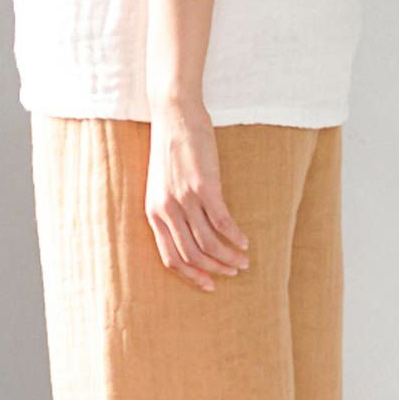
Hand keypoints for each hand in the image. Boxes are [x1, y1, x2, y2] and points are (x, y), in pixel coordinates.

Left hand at [143, 101, 251, 291]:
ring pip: (209, 242)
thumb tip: (191, 234)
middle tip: (232, 273)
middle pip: (192, 254)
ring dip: (228, 257)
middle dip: (215, 269)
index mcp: (154, 213)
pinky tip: (245, 241)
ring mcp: (185, 198)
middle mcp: (167, 210)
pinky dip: (235, 236)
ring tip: (243, 261)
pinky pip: (223, 222)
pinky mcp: (204, 186)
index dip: (191, 275)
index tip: (209, 284)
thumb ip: (171, 209)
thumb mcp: (162, 185)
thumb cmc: (171, 149)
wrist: (175, 115)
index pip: (171, 258)